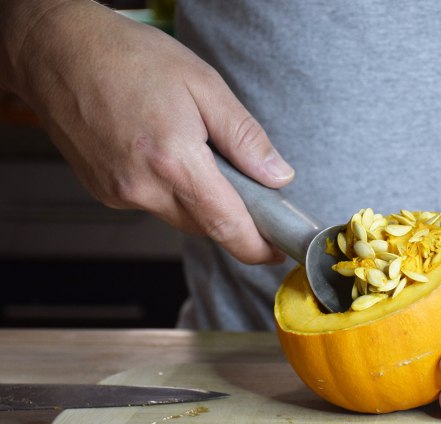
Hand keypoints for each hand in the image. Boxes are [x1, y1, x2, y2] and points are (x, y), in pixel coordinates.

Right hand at [8, 1, 291, 263]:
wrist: (58, 51)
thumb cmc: (127, 58)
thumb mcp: (204, 85)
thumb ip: (245, 137)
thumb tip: (277, 176)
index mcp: (174, 160)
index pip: (227, 225)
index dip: (257, 246)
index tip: (275, 250)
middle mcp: (143, 186)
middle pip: (206, 225)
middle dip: (232, 214)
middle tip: (246, 184)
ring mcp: (120, 193)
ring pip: (180, 217)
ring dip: (200, 199)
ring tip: (195, 152)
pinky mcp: (106, 193)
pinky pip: (154, 205)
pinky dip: (171, 190)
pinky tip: (163, 153)